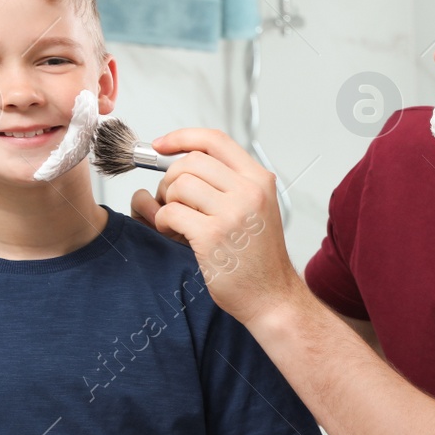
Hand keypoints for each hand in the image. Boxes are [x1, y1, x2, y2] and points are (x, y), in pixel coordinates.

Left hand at [129, 128, 301, 325]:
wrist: (272, 297)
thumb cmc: (258, 258)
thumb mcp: (255, 208)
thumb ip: (226, 183)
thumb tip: (177, 160)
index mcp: (259, 180)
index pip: (214, 140)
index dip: (182, 137)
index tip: (162, 145)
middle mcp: (249, 192)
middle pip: (191, 162)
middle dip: (170, 178)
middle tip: (171, 198)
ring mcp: (232, 213)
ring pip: (178, 185)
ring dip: (166, 202)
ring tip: (176, 220)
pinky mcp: (213, 236)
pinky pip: (170, 213)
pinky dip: (163, 222)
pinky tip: (175, 233)